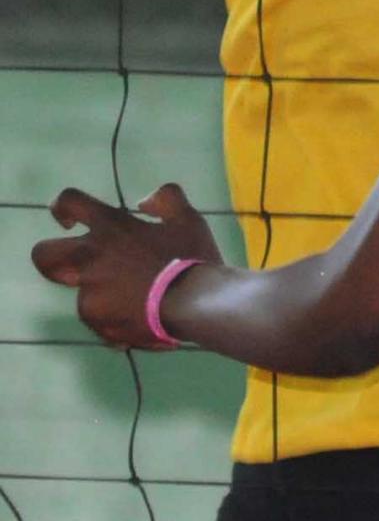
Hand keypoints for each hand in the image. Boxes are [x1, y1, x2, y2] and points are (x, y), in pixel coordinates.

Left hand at [33, 183, 222, 348]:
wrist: (192, 304)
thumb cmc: (189, 256)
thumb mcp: (187, 217)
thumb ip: (165, 199)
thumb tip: (143, 202)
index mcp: (111, 227)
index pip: (70, 201)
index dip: (63, 206)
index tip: (68, 219)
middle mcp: (90, 257)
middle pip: (43, 254)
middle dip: (50, 256)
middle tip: (76, 263)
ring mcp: (88, 292)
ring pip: (79, 291)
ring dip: (101, 293)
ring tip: (133, 300)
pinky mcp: (95, 321)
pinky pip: (98, 319)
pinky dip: (115, 319)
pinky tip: (140, 320)